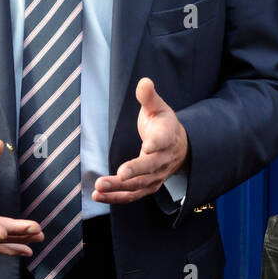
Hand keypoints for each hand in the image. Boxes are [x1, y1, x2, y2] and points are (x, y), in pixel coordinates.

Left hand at [94, 78, 188, 203]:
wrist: (179, 147)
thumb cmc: (163, 124)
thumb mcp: (158, 107)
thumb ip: (149, 97)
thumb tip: (144, 81)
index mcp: (167, 137)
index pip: (163, 141)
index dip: (155, 144)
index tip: (147, 146)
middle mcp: (163, 159)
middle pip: (150, 167)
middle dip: (135, 171)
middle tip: (119, 174)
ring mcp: (156, 176)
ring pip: (139, 185)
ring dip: (119, 188)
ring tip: (99, 187)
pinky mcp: (147, 186)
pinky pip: (131, 195)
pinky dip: (115, 197)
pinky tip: (98, 196)